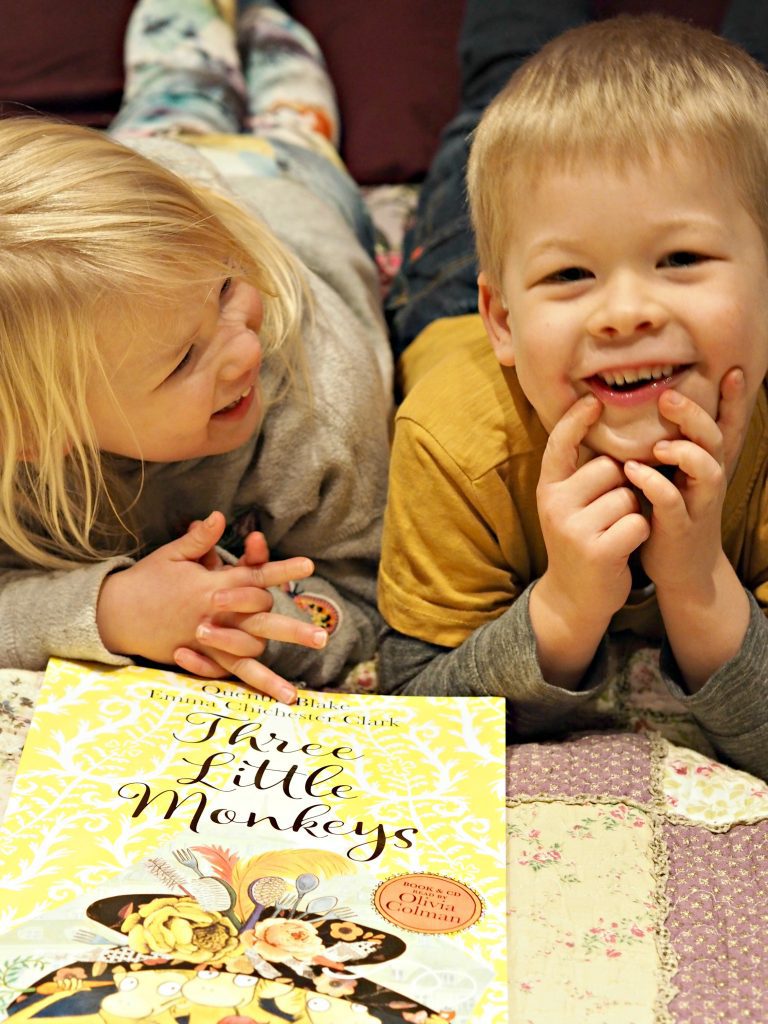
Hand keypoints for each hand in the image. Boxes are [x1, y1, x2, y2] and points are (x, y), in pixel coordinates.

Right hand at [97, 512, 320, 701]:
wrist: (113, 614)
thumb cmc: (147, 581)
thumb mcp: (171, 556)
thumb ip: (199, 541)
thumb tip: (220, 516)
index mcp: (212, 586)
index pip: (254, 576)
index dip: (282, 570)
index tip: (309, 565)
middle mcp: (215, 616)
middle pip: (260, 622)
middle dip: (292, 629)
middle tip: (323, 636)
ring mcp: (207, 641)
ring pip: (245, 657)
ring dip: (271, 675)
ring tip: (295, 694)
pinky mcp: (198, 658)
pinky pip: (227, 675)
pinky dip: (248, 687)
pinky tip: (269, 699)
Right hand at [530, 394, 648, 686]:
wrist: (573, 599)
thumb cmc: (581, 542)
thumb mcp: (567, 507)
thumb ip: (580, 475)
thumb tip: (605, 432)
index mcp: (548, 490)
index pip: (559, 445)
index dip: (576, 420)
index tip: (593, 400)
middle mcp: (555, 505)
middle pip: (609, 467)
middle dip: (622, 484)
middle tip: (610, 513)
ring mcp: (575, 528)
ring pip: (628, 495)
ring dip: (633, 511)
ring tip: (616, 532)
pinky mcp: (599, 550)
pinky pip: (638, 521)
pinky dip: (640, 533)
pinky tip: (624, 547)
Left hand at [621, 370, 749, 688]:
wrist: (681, 569)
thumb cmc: (674, 513)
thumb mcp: (679, 476)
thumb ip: (675, 445)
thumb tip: (658, 402)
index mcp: (709, 463)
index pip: (727, 426)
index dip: (732, 400)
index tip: (731, 369)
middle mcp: (710, 479)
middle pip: (715, 439)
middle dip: (696, 415)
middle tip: (667, 396)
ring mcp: (699, 504)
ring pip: (706, 469)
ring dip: (684, 451)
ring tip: (657, 443)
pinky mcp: (680, 527)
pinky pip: (673, 502)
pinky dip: (654, 485)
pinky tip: (634, 471)